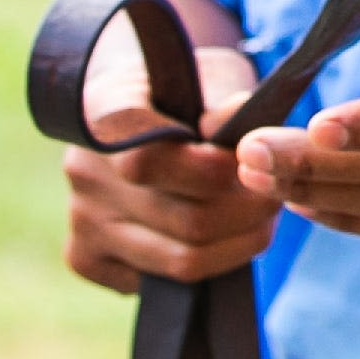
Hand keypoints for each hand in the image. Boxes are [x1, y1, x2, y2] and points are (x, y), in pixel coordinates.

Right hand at [62, 40, 280, 293]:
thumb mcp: (208, 75)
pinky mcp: (84, 257)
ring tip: (261, 219)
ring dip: (236, 246)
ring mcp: (81, 219)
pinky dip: (203, 267)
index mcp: (102, 115)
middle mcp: (83, 171)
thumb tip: (236, 120)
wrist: (136, 108)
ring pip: (180, 262)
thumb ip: (224, 99)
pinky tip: (218, 237)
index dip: (216, 171)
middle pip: (183, 220)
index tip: (258, 165)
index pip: (153, 161)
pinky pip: (160, 282)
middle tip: (278, 198)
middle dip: (246, 213)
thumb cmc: (184, 89)